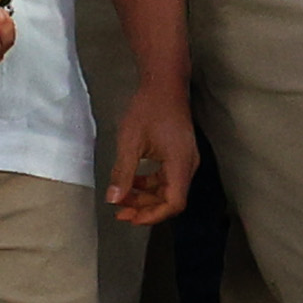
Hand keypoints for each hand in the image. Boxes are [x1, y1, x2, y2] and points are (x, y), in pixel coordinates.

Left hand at [103, 75, 197, 226]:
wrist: (165, 84)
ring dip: (146, 196)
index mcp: (180, 164)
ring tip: (123, 197)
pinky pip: (168, 178)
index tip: (130, 217)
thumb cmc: (148, 109)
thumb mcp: (130, 142)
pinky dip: (151, 184)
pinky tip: (134, 181)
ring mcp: (186, 160)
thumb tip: (114, 200)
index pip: (174, 203)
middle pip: (171, 199)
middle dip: (145, 208)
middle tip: (120, 211)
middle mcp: (188, 165)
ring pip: (169, 189)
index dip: (153, 216)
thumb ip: (123, 173)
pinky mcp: (181, 154)